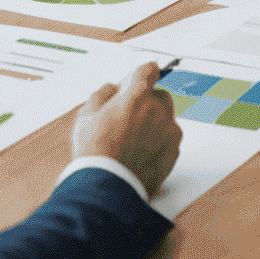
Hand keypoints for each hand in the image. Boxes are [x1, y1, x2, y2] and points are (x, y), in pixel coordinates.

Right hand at [71, 62, 181, 198]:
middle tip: (131, 114)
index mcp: (137, 96)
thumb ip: (102, 94)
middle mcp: (157, 111)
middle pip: (160, 95)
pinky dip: (159, 142)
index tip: (145, 73)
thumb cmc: (96, 154)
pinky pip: (169, 140)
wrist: (108, 188)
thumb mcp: (87, 115)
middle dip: (149, 101)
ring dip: (155, 122)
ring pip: (166, 119)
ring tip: (134, 139)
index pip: (149, 71)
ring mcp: (168, 133)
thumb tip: (110, 89)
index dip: (145, 72)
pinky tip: (142, 152)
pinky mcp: (172, 154)